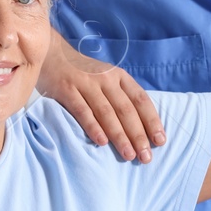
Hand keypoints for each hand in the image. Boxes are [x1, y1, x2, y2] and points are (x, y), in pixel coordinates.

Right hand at [37, 42, 164, 162]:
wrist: (51, 54)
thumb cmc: (84, 75)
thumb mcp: (107, 79)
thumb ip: (122, 97)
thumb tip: (142, 129)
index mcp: (120, 77)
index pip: (141, 100)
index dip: (152, 121)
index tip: (160, 141)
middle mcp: (106, 78)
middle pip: (126, 110)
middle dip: (138, 135)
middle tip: (146, 157)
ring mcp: (86, 83)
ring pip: (107, 112)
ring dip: (119, 136)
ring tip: (128, 155)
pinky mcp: (67, 89)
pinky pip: (82, 111)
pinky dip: (93, 126)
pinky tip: (101, 142)